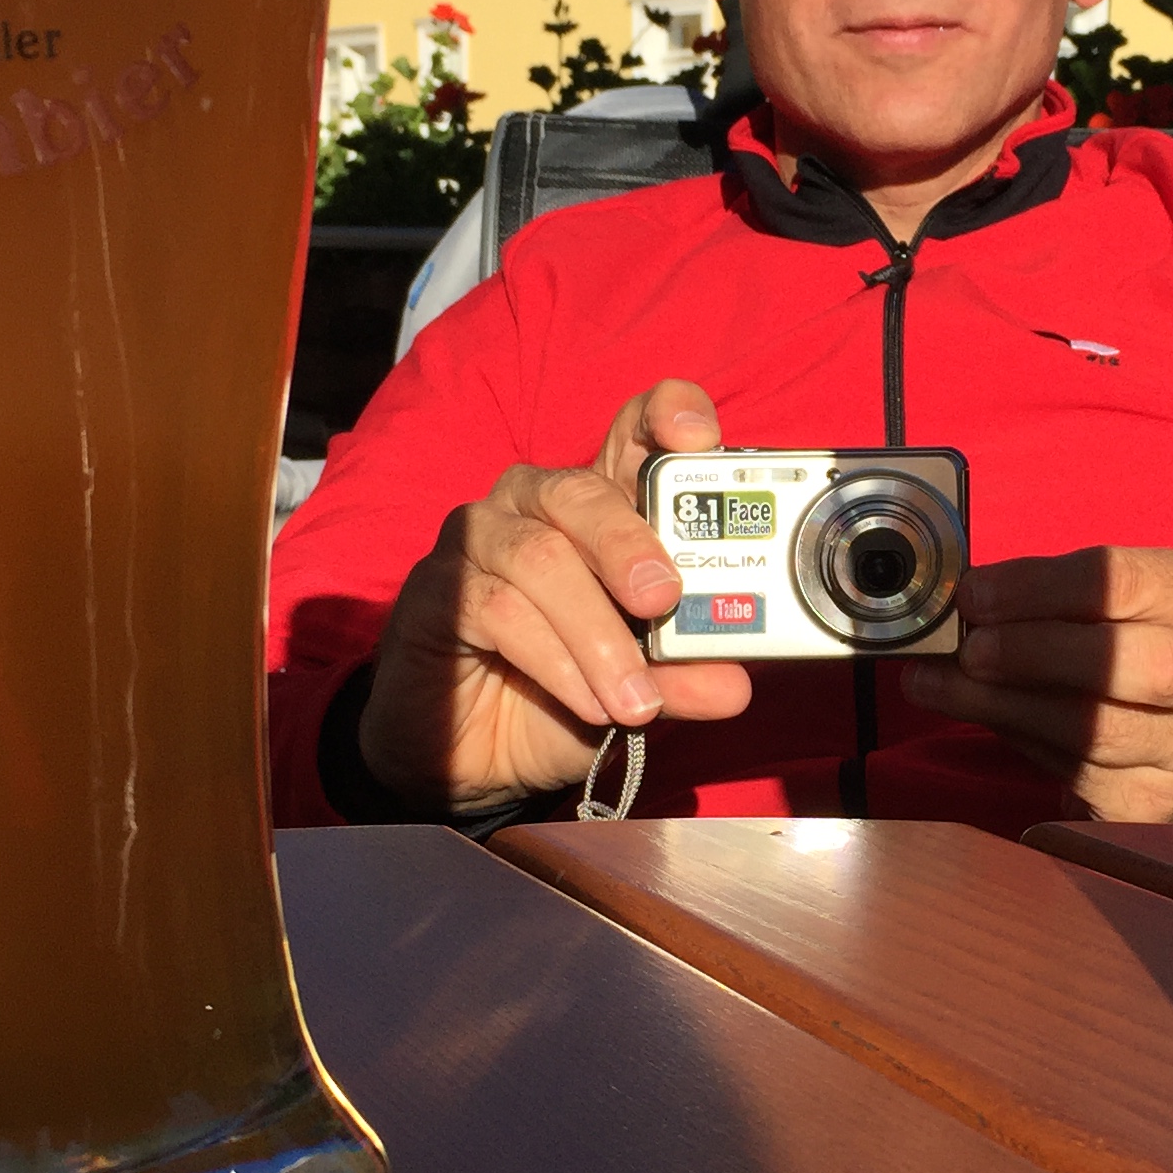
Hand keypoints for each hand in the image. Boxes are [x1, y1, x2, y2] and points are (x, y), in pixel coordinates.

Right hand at [356, 379, 751, 812]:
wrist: (471, 757)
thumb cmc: (560, 696)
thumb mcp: (635, 689)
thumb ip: (679, 676)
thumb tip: (733, 685)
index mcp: (599, 509)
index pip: (631, 435)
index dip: (663, 416)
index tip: (695, 435)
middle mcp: (536, 505)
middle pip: (583, 493)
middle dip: (630, 546)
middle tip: (664, 601)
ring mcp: (480, 540)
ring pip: (541, 558)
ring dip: (598, 635)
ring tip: (635, 700)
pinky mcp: (438, 589)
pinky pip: (499, 609)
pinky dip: (555, 661)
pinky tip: (588, 703)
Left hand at [904, 547, 1172, 824]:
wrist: (1172, 726)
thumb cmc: (1126, 641)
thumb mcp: (1110, 601)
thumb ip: (1046, 595)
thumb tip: (963, 604)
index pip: (1132, 583)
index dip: (1043, 590)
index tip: (975, 596)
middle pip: (1145, 664)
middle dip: (1041, 653)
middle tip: (970, 649)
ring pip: (1101, 730)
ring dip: (1006, 704)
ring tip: (940, 684)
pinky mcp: (1161, 802)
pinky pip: (1078, 775)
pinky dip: (1015, 740)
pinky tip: (976, 716)